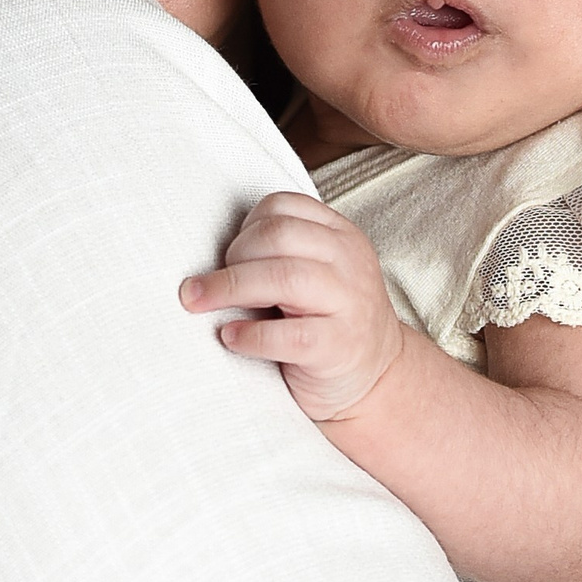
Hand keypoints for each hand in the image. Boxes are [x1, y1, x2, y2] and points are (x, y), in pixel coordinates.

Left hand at [181, 192, 408, 421]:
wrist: (378, 374)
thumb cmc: (330, 321)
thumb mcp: (317, 272)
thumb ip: (280, 254)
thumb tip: (209, 258)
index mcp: (341, 236)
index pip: (283, 207)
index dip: (245, 227)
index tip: (231, 255)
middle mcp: (350, 262)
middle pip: (278, 236)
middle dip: (232, 257)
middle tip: (209, 284)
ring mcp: (349, 304)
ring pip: (284, 278)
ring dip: (230, 289)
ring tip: (202, 303)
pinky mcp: (339, 347)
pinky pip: (288, 335)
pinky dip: (250, 335)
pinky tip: (231, 338)